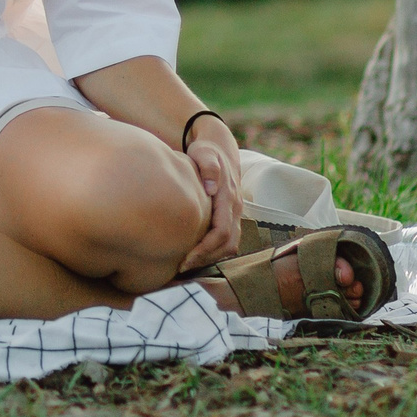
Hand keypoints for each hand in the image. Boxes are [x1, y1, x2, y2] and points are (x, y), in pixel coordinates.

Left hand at [176, 116, 241, 273]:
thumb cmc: (206, 152)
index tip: (185, 259)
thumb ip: (208, 167)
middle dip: (206, 259)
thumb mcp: (204, 153)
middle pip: (228, 245)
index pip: (222, 232)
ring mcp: (234, 213)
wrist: (219, 148)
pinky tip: (192, 255)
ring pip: (229, 246)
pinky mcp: (229, 216)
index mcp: (229, 197)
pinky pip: (226, 240)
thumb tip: (212, 187)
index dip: (205, 249)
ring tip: (186, 265)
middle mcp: (235, 208)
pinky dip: (212, 252)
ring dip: (210, 258)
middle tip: (181, 268)